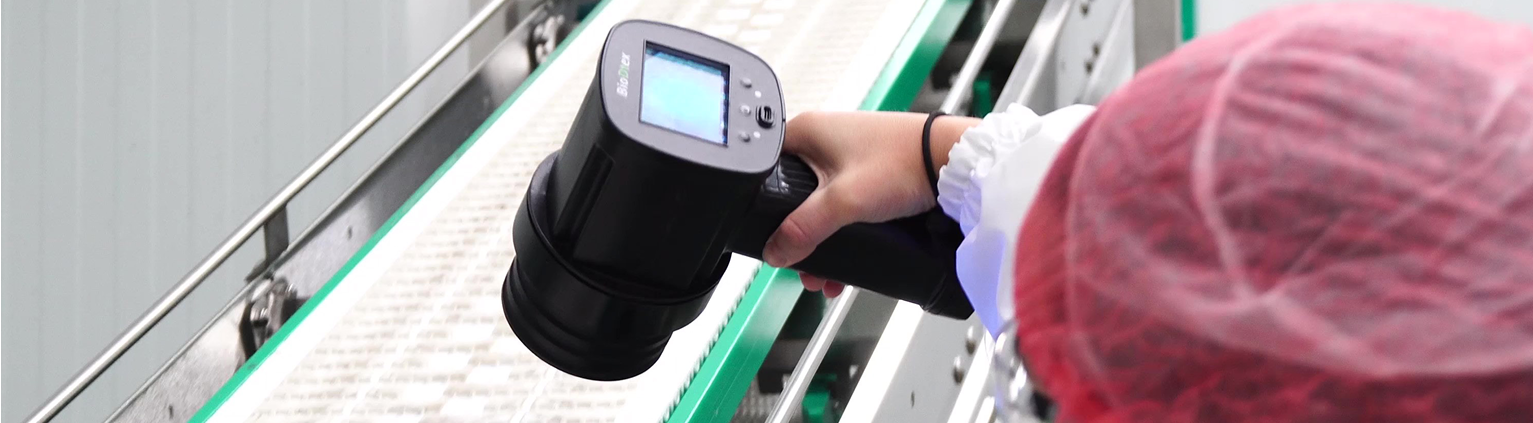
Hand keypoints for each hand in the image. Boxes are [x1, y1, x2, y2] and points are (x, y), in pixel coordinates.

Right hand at [765, 111, 978, 296]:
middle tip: (800, 264)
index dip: (761, 205)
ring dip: (819, 240)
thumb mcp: (844, 201)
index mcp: (805, 131)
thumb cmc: (903, 161)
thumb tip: (776, 251)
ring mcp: (845, 156)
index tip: (768, 234)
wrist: (953, 163)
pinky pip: (840, 207)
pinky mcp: (866, 172)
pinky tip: (844, 263)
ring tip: (824, 274)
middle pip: (790, 193)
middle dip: (795, 235)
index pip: (763, 167)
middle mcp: (822, 140)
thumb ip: (804, 228)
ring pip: (817, 205)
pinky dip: (839, 234)